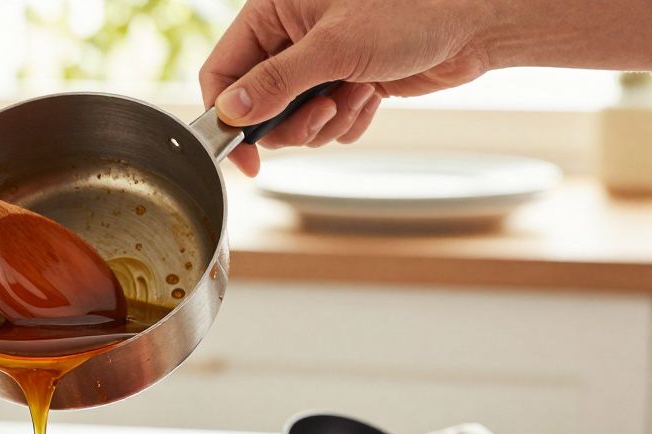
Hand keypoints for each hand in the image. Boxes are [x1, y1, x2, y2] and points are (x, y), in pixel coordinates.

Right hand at [200, 0, 493, 174]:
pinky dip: (347, 120)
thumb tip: (230, 111)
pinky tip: (372, 94)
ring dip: (325, 121)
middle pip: (257, 104)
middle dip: (291, 121)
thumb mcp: (334, 47)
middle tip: (322, 113)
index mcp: (273, 11)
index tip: (242, 155)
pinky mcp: (343, 83)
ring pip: (293, 121)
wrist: (474, 24)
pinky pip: (325, 124)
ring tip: (357, 94)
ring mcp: (318, 62)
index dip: (226, 115)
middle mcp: (290, 36)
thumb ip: (275, 82)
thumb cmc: (412, 12)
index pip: (222, 71)